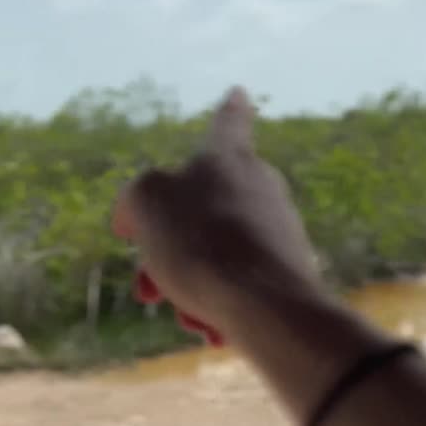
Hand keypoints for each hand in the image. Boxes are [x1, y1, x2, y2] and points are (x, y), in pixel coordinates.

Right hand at [113, 87, 323, 350]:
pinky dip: (218, 308)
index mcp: (228, 158)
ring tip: (185, 316)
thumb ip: (136, 198)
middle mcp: (261, 187)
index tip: (239, 93)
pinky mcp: (289, 274)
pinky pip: (239, 288)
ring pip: (215, 258)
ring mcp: (279, 231)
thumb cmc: (202, 243)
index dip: (227, 110)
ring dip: (187, 289)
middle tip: (147, 288)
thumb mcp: (147, 204)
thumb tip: (135, 216)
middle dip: (165, 252)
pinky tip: (212, 331)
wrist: (266, 304)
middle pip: (201, 213)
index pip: (227, 122)